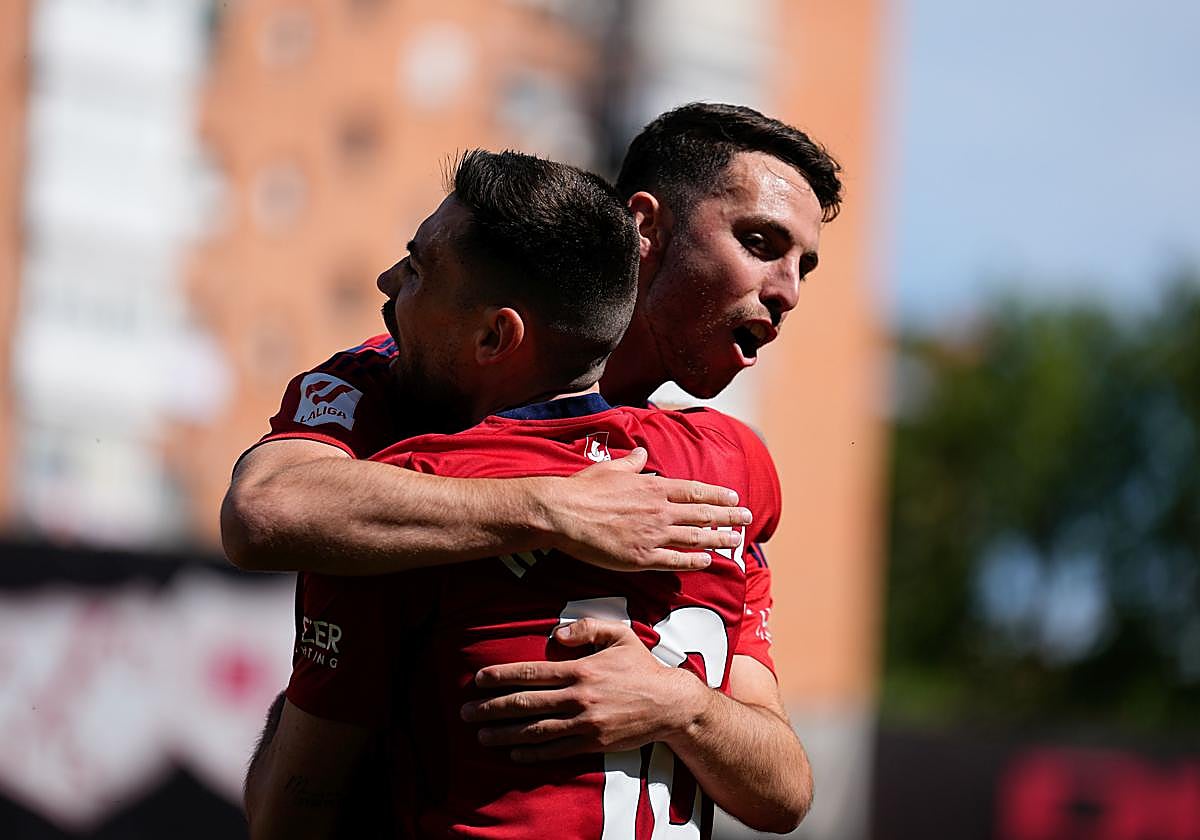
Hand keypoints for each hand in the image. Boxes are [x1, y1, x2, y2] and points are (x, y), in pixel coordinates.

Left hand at [460, 618, 706, 760]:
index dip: (502, 677)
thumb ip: (585, 628)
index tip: (478, 680)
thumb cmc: (641, 666)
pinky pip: (556, 751)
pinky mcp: (593, 743)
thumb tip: (555, 635)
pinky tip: (514, 752)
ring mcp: (585, 723)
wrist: (670, 704)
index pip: (531, 673)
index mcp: (580, 669)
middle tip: (466, 713)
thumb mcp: (618, 634)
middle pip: (525, 704)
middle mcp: (578, 697)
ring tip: (481, 736)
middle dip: (491, 708)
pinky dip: (532, 753)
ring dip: (504, 734)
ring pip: (535, 730)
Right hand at [539, 447, 750, 570]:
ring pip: (695, 538)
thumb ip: (633, 462)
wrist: (564, 513)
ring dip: (719, 539)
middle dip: (729, 516)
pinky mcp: (642, 557)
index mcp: (654, 487)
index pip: (695, 492)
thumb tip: (644, 453)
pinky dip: (694, 561)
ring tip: (736, 540)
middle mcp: (660, 510)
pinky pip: (675, 560)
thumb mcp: (611, 467)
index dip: (717, 495)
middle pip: (703, 514)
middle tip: (747, 518)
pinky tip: (707, 561)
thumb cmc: (585, 489)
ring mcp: (653, 535)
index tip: (734, 497)